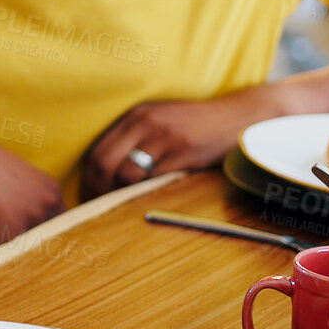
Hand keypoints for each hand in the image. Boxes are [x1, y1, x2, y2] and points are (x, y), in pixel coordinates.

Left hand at [81, 92, 270, 200]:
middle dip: (97, 191)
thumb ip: (136, 138)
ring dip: (119, 196)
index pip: (97, 151)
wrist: (240, 115)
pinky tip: (144, 205)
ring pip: (126, 173)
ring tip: (119, 213)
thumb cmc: (198, 124)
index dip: (88, 179)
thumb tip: (108, 172)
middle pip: (105, 162)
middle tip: (98, 212)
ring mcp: (164, 136)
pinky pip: (155, 178)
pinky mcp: (185, 150)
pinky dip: (145, 195)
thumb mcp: (161, 120)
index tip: (88, 198)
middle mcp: (144, 122)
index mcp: (134, 115)